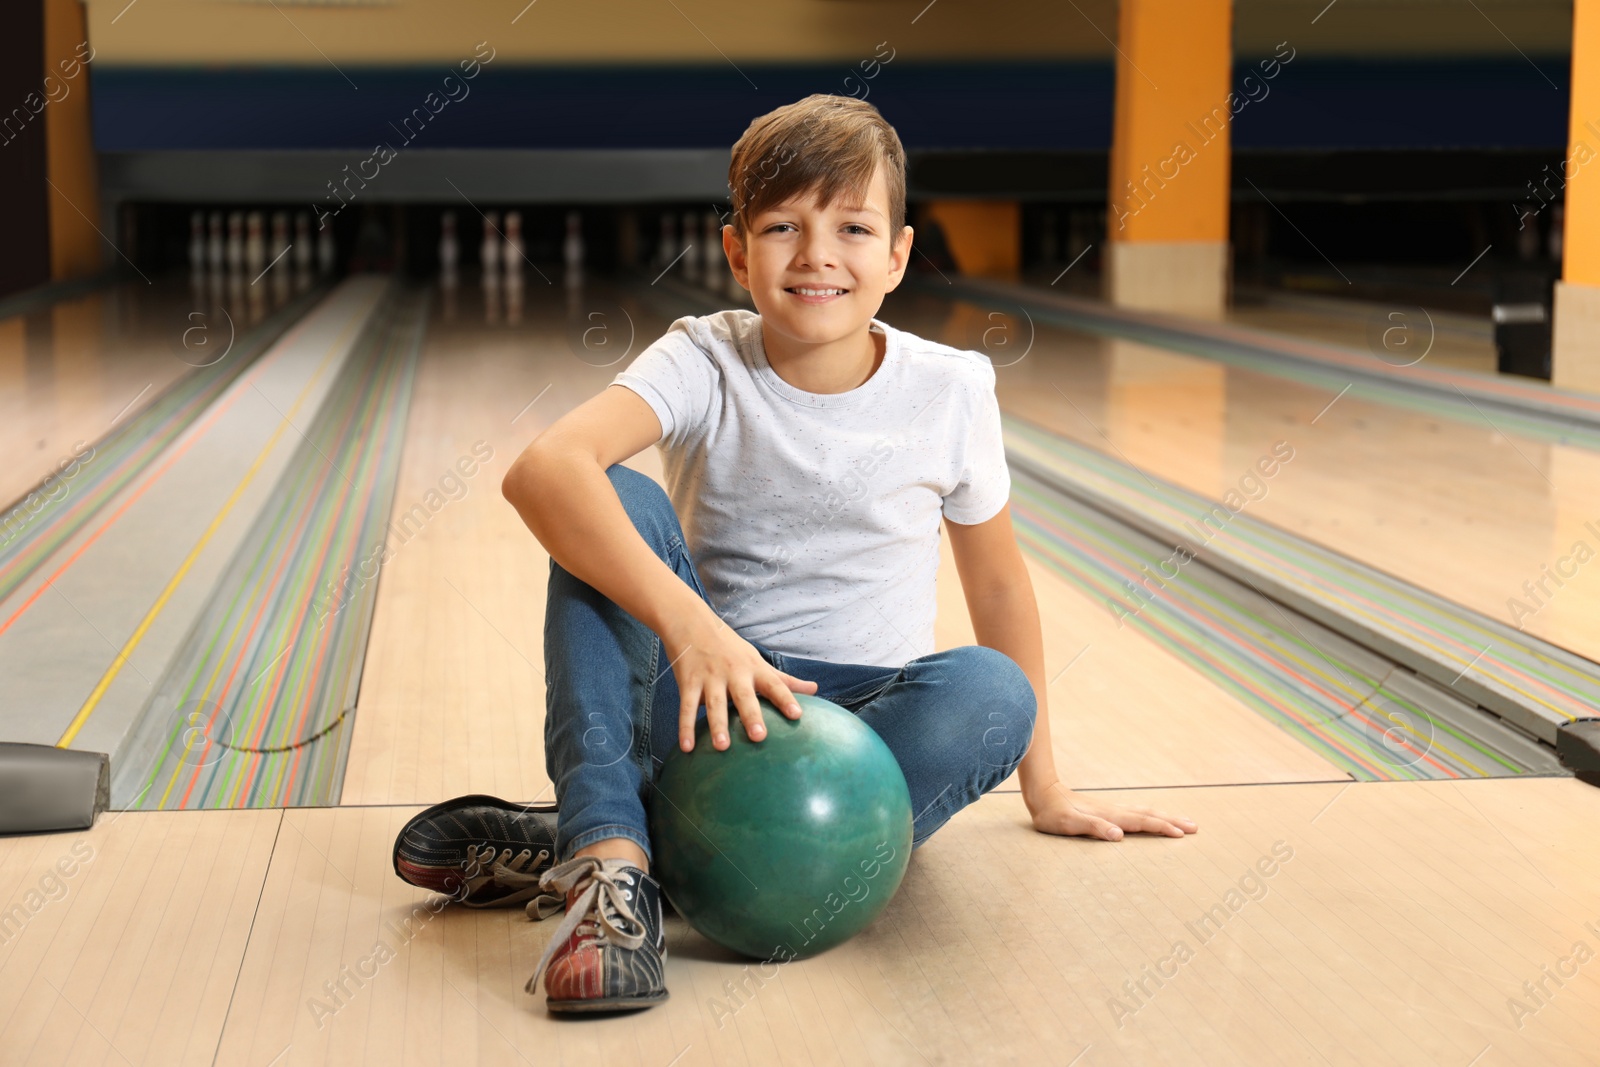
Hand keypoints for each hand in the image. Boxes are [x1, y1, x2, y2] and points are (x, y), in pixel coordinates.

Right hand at [660, 606, 817, 752]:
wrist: (691, 623)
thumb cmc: (730, 647)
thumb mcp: (758, 660)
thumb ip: (784, 680)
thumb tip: (815, 689)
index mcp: (753, 669)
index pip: (774, 684)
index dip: (786, 699)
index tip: (797, 715)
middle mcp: (733, 673)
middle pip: (744, 696)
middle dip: (751, 716)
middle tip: (759, 737)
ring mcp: (709, 678)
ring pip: (714, 704)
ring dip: (717, 726)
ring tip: (722, 747)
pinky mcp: (688, 682)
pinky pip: (686, 707)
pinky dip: (685, 728)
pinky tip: (687, 748)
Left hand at [1026, 781, 1196, 840]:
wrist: (1043, 794)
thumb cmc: (1054, 813)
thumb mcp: (1070, 825)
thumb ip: (1094, 828)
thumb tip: (1119, 836)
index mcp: (1110, 816)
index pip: (1142, 822)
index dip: (1162, 828)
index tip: (1181, 834)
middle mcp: (1115, 811)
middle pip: (1149, 814)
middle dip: (1172, 821)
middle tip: (1195, 827)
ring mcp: (1111, 809)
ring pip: (1144, 812)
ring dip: (1164, 817)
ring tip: (1182, 821)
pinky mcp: (1106, 811)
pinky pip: (1136, 812)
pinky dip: (1150, 815)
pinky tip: (1152, 817)